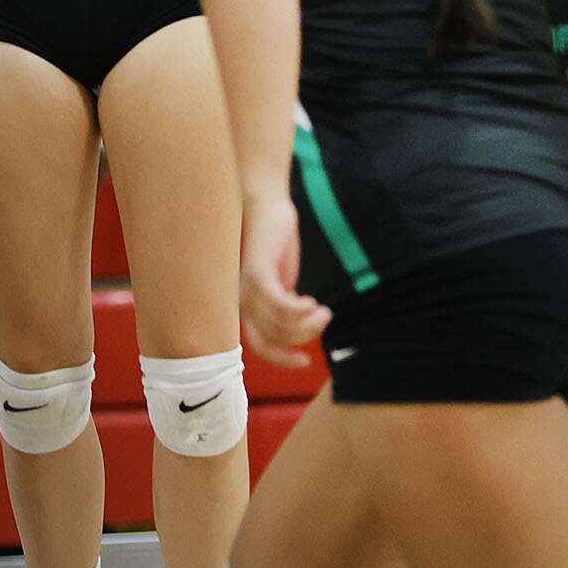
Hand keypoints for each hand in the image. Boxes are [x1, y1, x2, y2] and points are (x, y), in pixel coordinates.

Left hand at [240, 193, 331, 366]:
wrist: (267, 205)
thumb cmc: (275, 242)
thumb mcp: (281, 279)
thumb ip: (285, 304)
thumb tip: (301, 326)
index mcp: (249, 306)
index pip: (260, 347)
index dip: (282, 359)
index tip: (305, 363)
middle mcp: (243, 301)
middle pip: (272, 340)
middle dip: (301, 339)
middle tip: (323, 322)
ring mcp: (249, 287)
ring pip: (280, 325)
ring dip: (307, 324)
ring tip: (323, 311)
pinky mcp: (259, 272)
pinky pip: (280, 305)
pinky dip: (299, 311)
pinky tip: (312, 303)